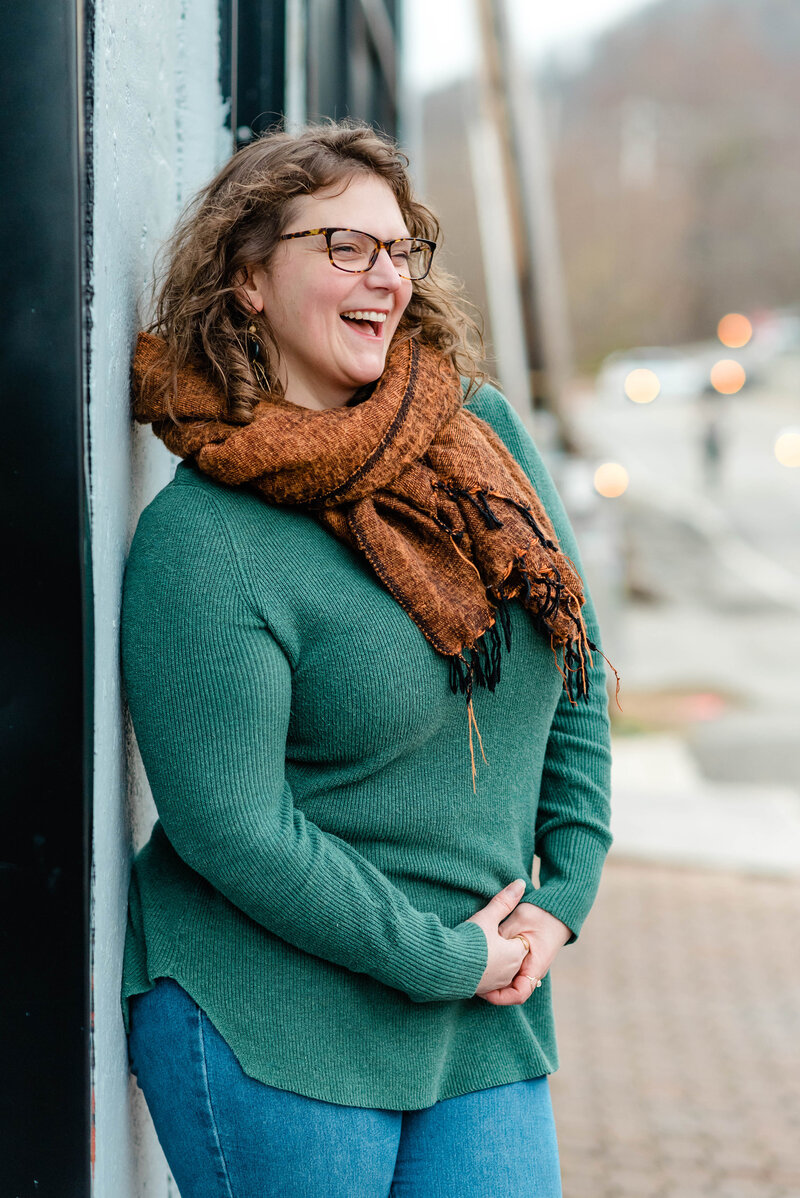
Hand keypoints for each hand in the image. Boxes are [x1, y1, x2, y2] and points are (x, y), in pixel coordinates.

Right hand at [466, 880, 529, 996]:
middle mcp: (509, 972)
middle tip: (486, 938)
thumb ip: (504, 901)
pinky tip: (472, 962)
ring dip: (495, 961)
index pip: (521, 942)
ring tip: (479, 949)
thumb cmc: (470, 940)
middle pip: (513, 957)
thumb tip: (521, 882)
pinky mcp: (482, 991)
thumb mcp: (487, 917)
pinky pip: (489, 980)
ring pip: (502, 970)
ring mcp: (495, 983)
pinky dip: (484, 971)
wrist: (446, 965)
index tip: (495, 930)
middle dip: (504, 948)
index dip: (510, 934)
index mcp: (515, 954)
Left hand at [479, 903, 571, 1006]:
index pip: (518, 994)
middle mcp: (532, 971)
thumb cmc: (540, 914)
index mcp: (535, 966)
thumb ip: (502, 933)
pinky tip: (485, 959)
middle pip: (510, 991)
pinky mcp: (523, 960)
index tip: (483, 989)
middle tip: (471, 978)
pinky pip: (509, 972)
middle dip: (491, 989)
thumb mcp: (519, 919)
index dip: (500, 997)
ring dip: (494, 980)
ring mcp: (528, 966)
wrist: (556, 910)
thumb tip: (483, 945)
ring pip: (508, 982)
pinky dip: (498, 970)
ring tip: (475, 970)